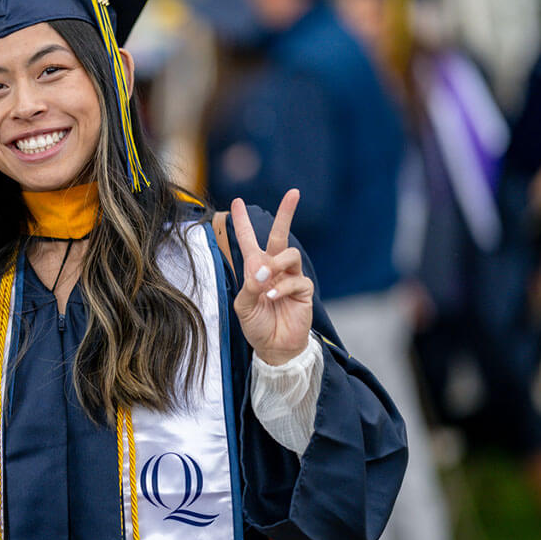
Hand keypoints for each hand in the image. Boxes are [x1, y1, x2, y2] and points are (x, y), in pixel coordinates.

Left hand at [230, 190, 313, 364]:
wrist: (274, 347)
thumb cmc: (257, 325)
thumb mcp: (243, 306)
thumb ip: (249, 286)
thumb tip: (262, 270)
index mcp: (255, 268)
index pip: (249, 240)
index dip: (243, 222)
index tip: (236, 202)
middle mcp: (274, 268)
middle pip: (281, 234)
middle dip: (287, 213)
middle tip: (294, 193)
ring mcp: (290, 277)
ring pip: (290, 254)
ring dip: (275, 264)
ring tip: (264, 280)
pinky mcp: (303, 291)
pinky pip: (296, 280)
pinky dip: (282, 288)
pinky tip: (272, 298)